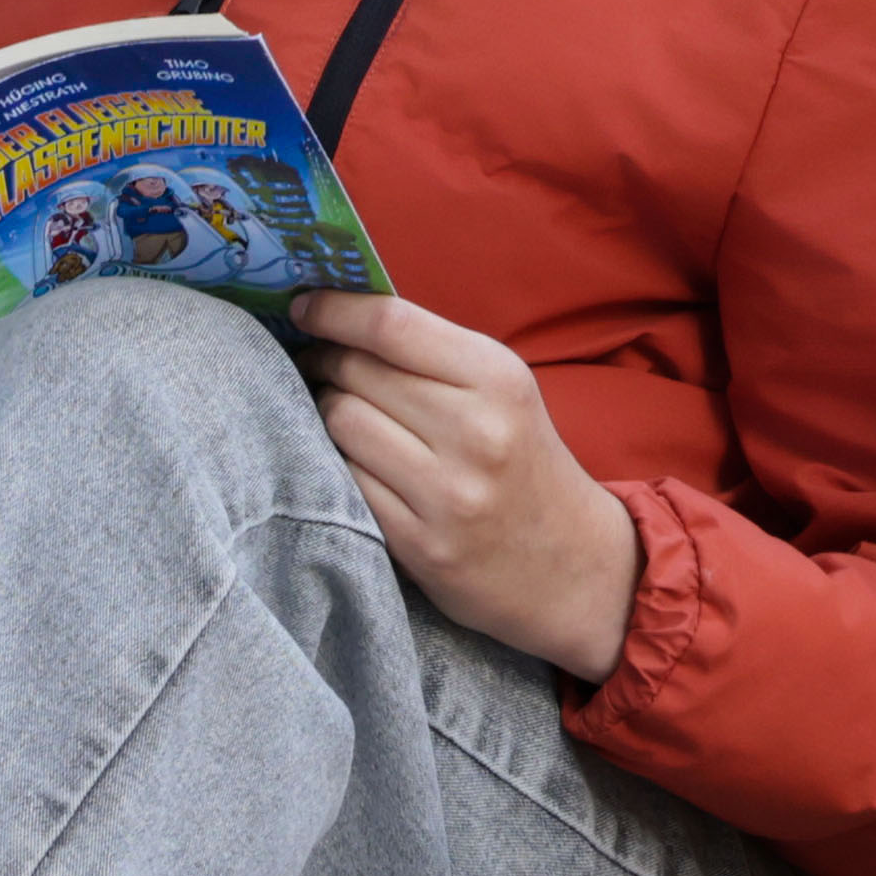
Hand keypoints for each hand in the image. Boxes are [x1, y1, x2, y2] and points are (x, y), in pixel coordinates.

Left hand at [293, 290, 645, 682]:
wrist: (573, 567)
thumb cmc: (523, 464)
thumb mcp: (502, 392)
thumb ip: (432, 354)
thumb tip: (337, 316)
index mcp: (497, 378)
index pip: (389, 325)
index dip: (332, 310)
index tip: (302, 308)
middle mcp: (475, 431)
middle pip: (355, 373)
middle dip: (324, 362)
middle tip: (317, 364)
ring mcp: (447, 493)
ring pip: (340, 424)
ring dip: (325, 414)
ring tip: (339, 415)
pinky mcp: (422, 545)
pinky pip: (345, 483)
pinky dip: (336, 465)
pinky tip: (351, 462)